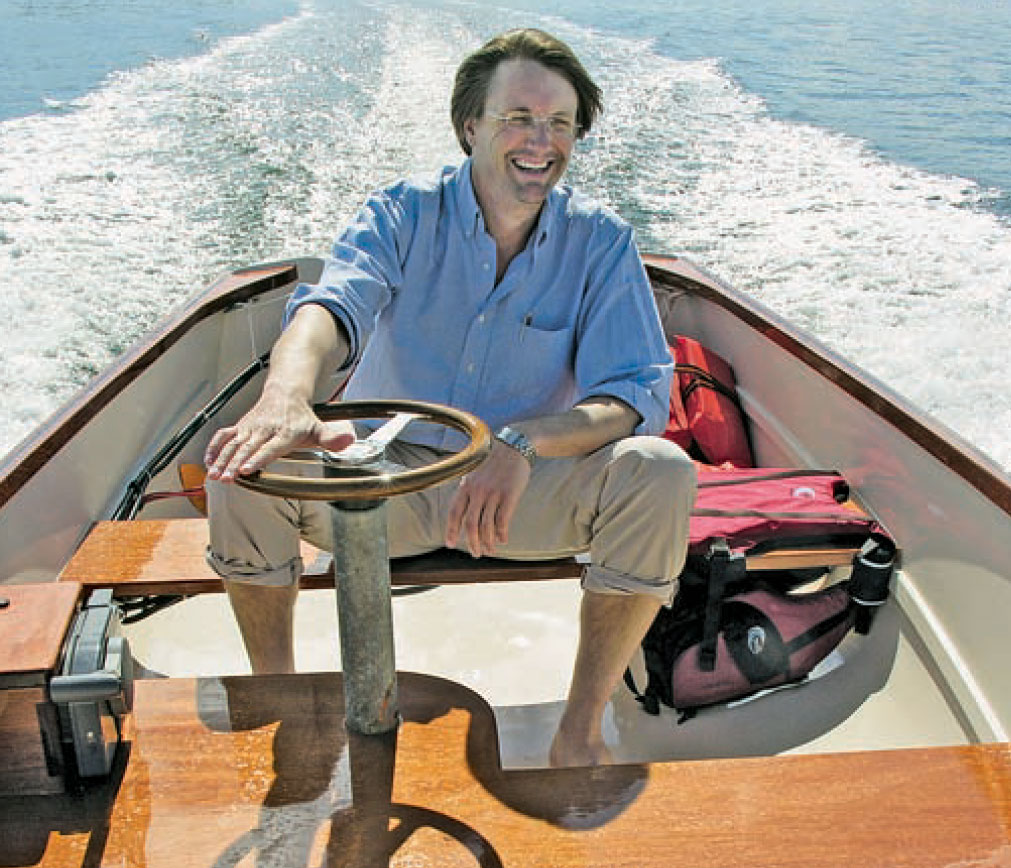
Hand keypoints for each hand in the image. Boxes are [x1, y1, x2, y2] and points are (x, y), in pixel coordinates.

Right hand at [204, 387, 353, 481]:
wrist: (286, 392)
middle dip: (235, 463)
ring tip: (214, 476)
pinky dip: (214, 448)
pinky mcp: (240, 425)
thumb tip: (348, 441)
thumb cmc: (303, 417)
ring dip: (222, 459)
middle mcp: (266, 428)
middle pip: (248, 447)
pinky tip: (208, 463)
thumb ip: (332, 438)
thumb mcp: (320, 428)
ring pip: (233, 443)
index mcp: (285, 432)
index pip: (271, 447)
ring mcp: (251, 426)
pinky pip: (224, 435)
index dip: (259, 458)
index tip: (247, 469)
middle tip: (227, 478)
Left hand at [445, 440, 530, 556]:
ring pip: (486, 525)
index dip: (451, 530)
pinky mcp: (509, 494)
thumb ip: (468, 490)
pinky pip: (503, 520)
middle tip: (476, 553)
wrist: (515, 447)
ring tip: (490, 550)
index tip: (450, 544)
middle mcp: (477, 490)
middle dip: (472, 542)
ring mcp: (493, 493)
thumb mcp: (475, 472)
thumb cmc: (495, 462)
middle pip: (470, 524)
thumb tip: (464, 512)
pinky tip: (503, 540)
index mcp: (466, 485)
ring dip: (488, 542)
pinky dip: (502, 533)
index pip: (454, 513)